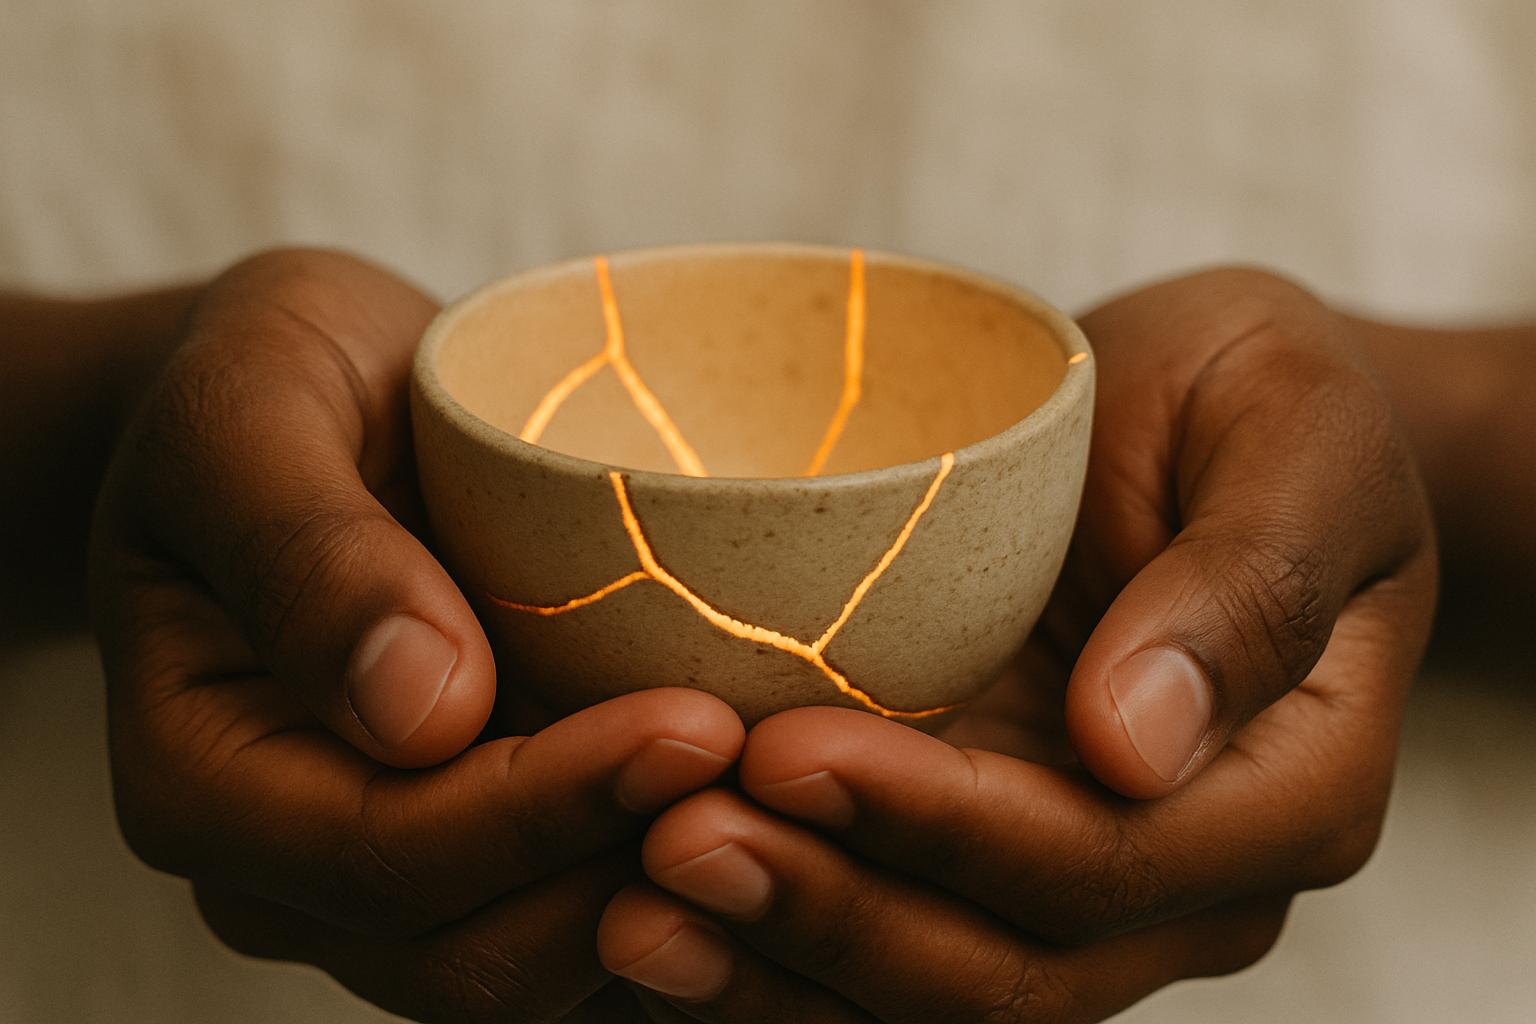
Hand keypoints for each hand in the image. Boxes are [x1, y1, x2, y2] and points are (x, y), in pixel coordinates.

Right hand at [90, 249, 743, 1021]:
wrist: (319, 409)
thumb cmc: (273, 383)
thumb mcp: (249, 405)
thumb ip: (303, 547)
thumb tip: (418, 708)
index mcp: (200, 775)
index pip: (381, 852)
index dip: (543, 809)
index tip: (695, 724)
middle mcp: (286, 866)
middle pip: (467, 948)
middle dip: (632, 870)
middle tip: (781, 769)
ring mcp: (385, 881)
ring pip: (540, 968)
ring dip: (677, 904)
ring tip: (799, 799)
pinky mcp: (479, 858)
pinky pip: (584, 925)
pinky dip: (681, 900)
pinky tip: (778, 823)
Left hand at [595, 268, 1437, 1020]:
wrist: (1211, 416)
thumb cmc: (1261, 398)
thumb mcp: (1291, 430)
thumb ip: (1247, 583)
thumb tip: (1140, 744)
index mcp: (1287, 785)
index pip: (1109, 860)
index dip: (945, 829)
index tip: (789, 751)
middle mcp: (1187, 873)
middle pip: (1007, 966)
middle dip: (833, 913)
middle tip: (670, 842)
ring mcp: (1082, 882)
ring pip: (933, 991)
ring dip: (778, 962)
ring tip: (635, 907)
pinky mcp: (986, 857)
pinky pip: (884, 951)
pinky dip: (772, 954)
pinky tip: (656, 921)